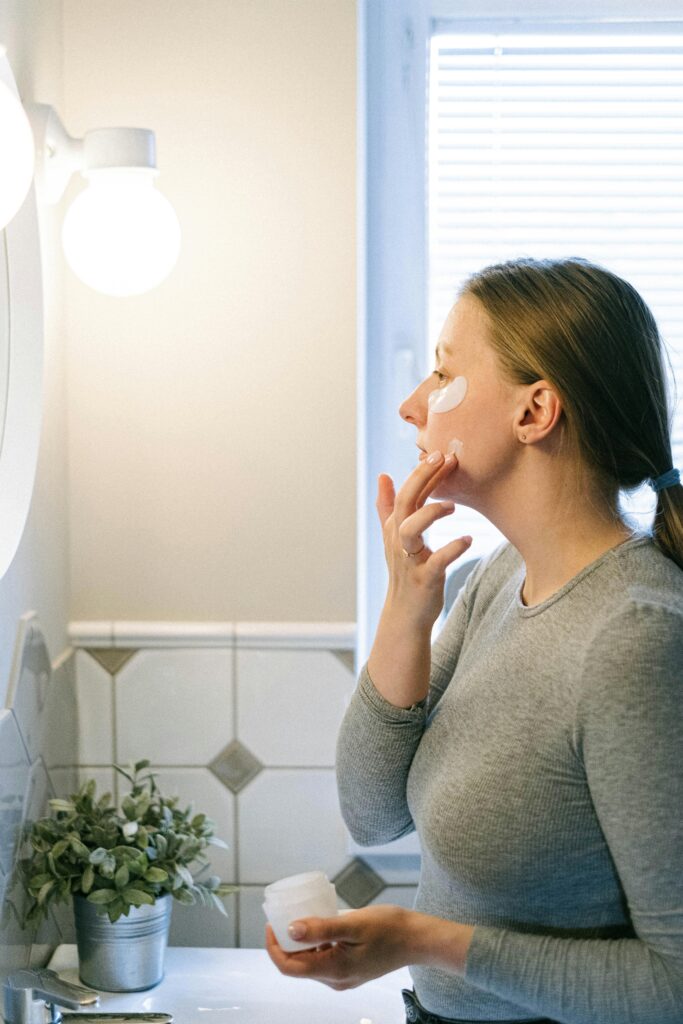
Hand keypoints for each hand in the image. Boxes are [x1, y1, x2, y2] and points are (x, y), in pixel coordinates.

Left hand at [265, 905, 474, 990]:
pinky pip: (324, 959)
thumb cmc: (389, 928)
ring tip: (300, 915)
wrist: (418, 939)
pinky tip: (321, 924)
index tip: (270, 924)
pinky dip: (316, 944)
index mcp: (333, 970)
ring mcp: (344, 977)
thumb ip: (322, 928)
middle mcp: (336, 980)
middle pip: (298, 965)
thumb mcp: (353, 923)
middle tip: (283, 914)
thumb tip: (290, 930)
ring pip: (311, 962)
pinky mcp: (352, 970)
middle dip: (286, 943)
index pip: (289, 967)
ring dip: (301, 943)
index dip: (274, 947)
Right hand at [377, 452, 471, 628]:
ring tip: (453, 506)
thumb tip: (383, 475)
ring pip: (411, 530)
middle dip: (421, 478)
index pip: (406, 492)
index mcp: (395, 527)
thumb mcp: (394, 537)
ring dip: (430, 513)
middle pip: (404, 503)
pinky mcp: (424, 579)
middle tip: (444, 458)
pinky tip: (467, 540)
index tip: (442, 453)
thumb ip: (388, 506)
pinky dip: (452, 549)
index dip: (422, 472)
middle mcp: (399, 540)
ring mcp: (410, 560)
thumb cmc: (405, 571)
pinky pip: (436, 562)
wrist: (406, 613)